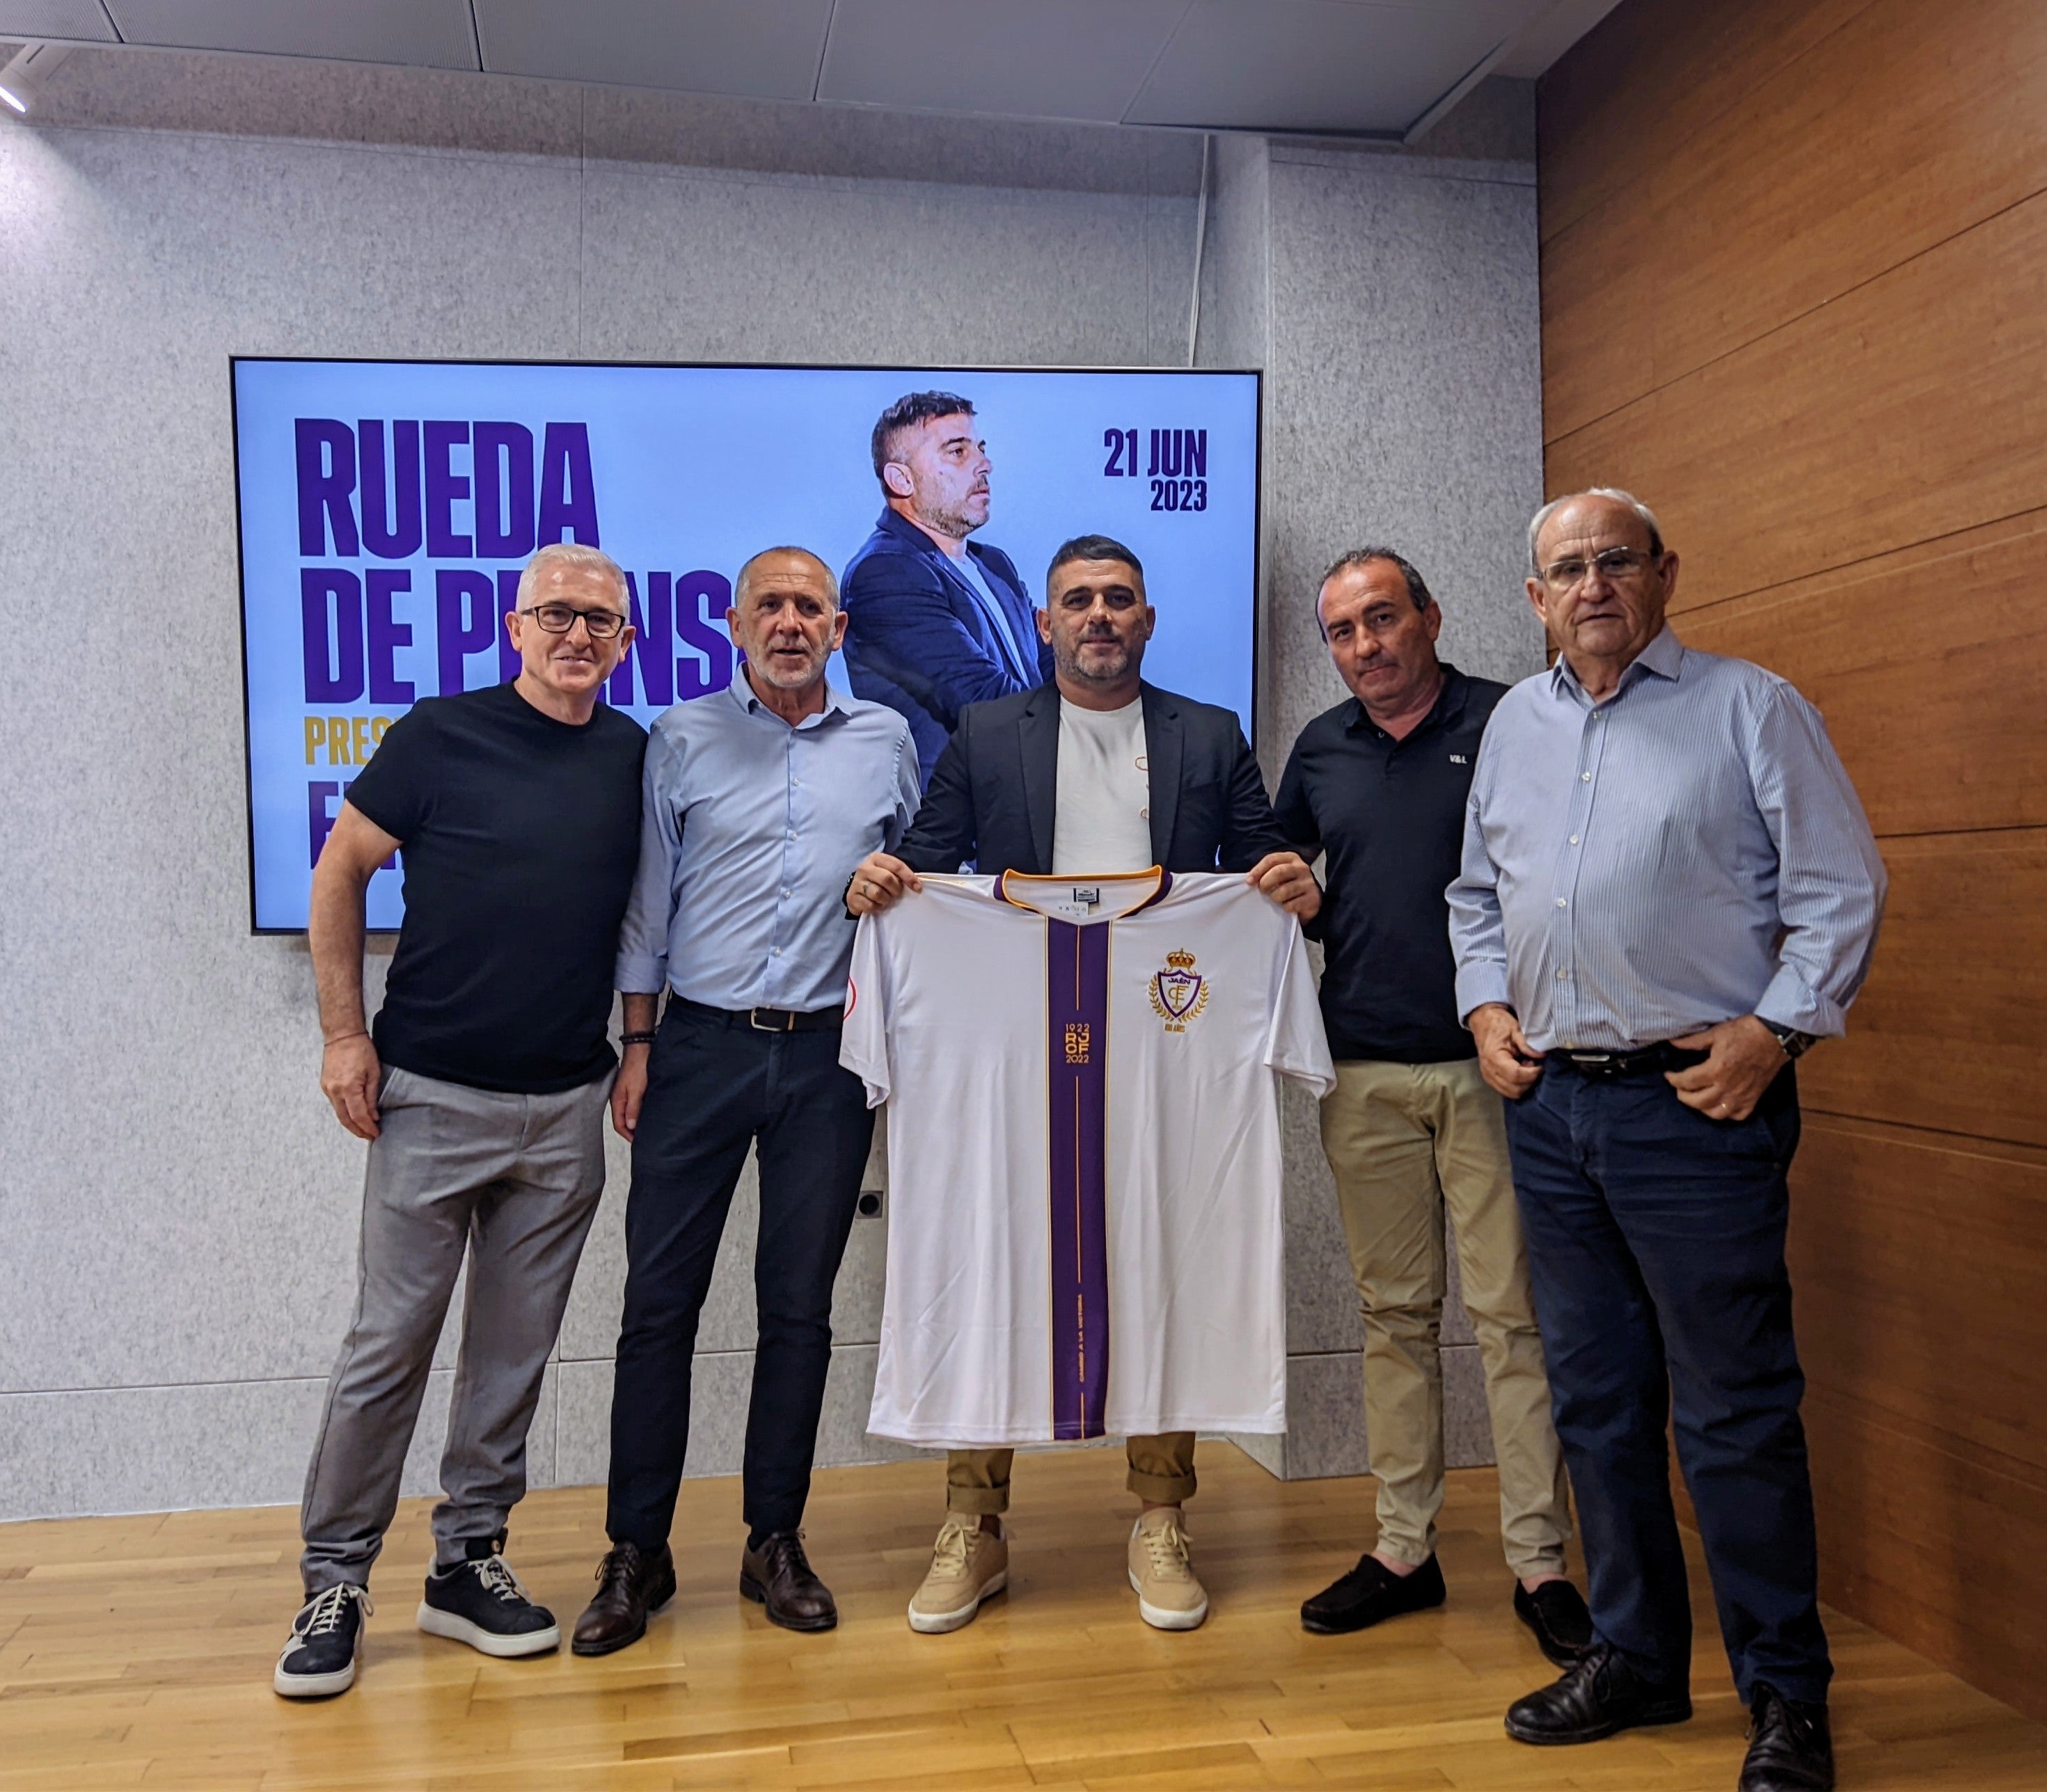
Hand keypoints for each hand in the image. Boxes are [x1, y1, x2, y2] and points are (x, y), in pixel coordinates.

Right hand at [321, 1033, 381, 1139]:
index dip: (367, 1127)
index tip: (376, 1133)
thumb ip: (372, 1096)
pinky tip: (353, 1116)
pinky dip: (344, 1113)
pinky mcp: (325, 1086)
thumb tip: (373, 1116)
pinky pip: (335, 1105)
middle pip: (345, 1119)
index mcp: (348, 1087)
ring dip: (351, 1124)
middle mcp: (334, 1091)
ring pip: (338, 1114)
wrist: (342, 1035)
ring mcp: (327, 1089)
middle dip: (358, 1131)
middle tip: (369, 1136)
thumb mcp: (373, 1073)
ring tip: (363, 1130)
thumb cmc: (361, 1049)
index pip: (359, 1116)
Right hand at [610, 1044, 648, 1141]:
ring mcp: (626, 1093)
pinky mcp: (633, 1088)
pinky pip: (634, 1105)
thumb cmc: (638, 1066)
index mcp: (617, 1101)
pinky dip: (640, 1112)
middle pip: (623, 1121)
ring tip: (647, 1130)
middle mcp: (619, 1099)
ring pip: (629, 1113)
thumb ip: (633, 1108)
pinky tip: (648, 1114)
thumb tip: (631, 1126)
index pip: (619, 1125)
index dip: (628, 1136)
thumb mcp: (636, 1090)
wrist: (641, 1048)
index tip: (638, 1143)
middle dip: (632, 1132)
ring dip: (636, 1122)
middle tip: (644, 1140)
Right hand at [847, 851, 920, 915]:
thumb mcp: (889, 872)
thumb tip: (917, 886)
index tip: (917, 888)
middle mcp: (864, 868)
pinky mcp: (851, 897)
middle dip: (896, 889)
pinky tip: (876, 904)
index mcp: (876, 858)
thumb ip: (900, 875)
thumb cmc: (879, 881)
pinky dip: (876, 908)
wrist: (858, 891)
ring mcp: (856, 882)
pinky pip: (869, 905)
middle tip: (897, 894)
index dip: (909, 877)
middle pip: (887, 879)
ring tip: (885, 899)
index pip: (896, 865)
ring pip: (877, 893)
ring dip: (886, 899)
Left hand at [1246, 851, 1320, 920]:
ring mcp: (1309, 883)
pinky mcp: (1313, 899)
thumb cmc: (1288, 885)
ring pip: (1284, 891)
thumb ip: (1265, 873)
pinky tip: (1287, 906)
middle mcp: (1302, 868)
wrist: (1310, 900)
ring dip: (1275, 897)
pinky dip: (1285, 908)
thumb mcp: (1278, 874)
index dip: (1258, 870)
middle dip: (1265, 883)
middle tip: (1262, 891)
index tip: (1249, 881)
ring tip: (1276, 899)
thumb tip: (1249, 880)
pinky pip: (1292, 905)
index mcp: (1291, 858)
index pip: (1272, 859)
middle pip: (1279, 872)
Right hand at [1470, 1003, 1542, 1099]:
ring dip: (1523, 1084)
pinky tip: (1520, 1071)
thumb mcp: (1515, 1030)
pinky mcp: (1489, 1079)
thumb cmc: (1499, 1023)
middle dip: (1529, 1081)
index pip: (1516, 1075)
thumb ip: (1527, 1045)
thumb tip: (1542, 1056)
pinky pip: (1506, 1090)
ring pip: (1511, 1093)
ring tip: (1526, 1068)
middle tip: (1534, 1065)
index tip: (1540, 1066)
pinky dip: (1517, 1085)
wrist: (1483, 1021)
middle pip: (1514, 1088)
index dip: (1532, 1074)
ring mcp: (1487, 1076)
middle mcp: (1488, 1070)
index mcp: (1494, 1057)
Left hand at [1667, 1015, 1787, 1121]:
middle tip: (1679, 1088)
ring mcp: (1742, 1096)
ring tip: (1697, 1097)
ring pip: (1715, 1114)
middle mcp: (1727, 1087)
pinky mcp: (1754, 1099)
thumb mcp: (1716, 1033)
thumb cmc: (1745, 1032)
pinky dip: (1725, 1113)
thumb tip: (1672, 1043)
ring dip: (1702, 1108)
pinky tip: (1719, 1105)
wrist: (1776, 1037)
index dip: (1673, 1079)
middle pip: (1697, 1102)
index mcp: (1716, 1070)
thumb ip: (1692, 1042)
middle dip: (1683, 1096)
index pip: (1686, 1082)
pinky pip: (1737, 1116)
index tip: (1668, 1075)